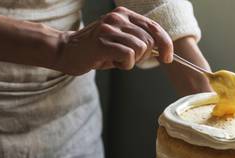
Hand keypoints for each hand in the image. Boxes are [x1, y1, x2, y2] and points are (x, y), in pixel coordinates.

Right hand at [53, 7, 172, 74]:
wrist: (66, 51)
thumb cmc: (95, 50)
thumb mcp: (120, 40)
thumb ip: (138, 41)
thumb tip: (161, 51)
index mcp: (124, 14)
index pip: (155, 27)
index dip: (166, 44)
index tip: (167, 58)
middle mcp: (118, 17)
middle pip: (150, 40)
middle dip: (144, 56)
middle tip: (127, 59)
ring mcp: (110, 28)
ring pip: (140, 48)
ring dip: (132, 61)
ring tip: (116, 60)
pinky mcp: (103, 42)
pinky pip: (129, 56)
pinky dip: (125, 65)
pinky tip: (112, 63)